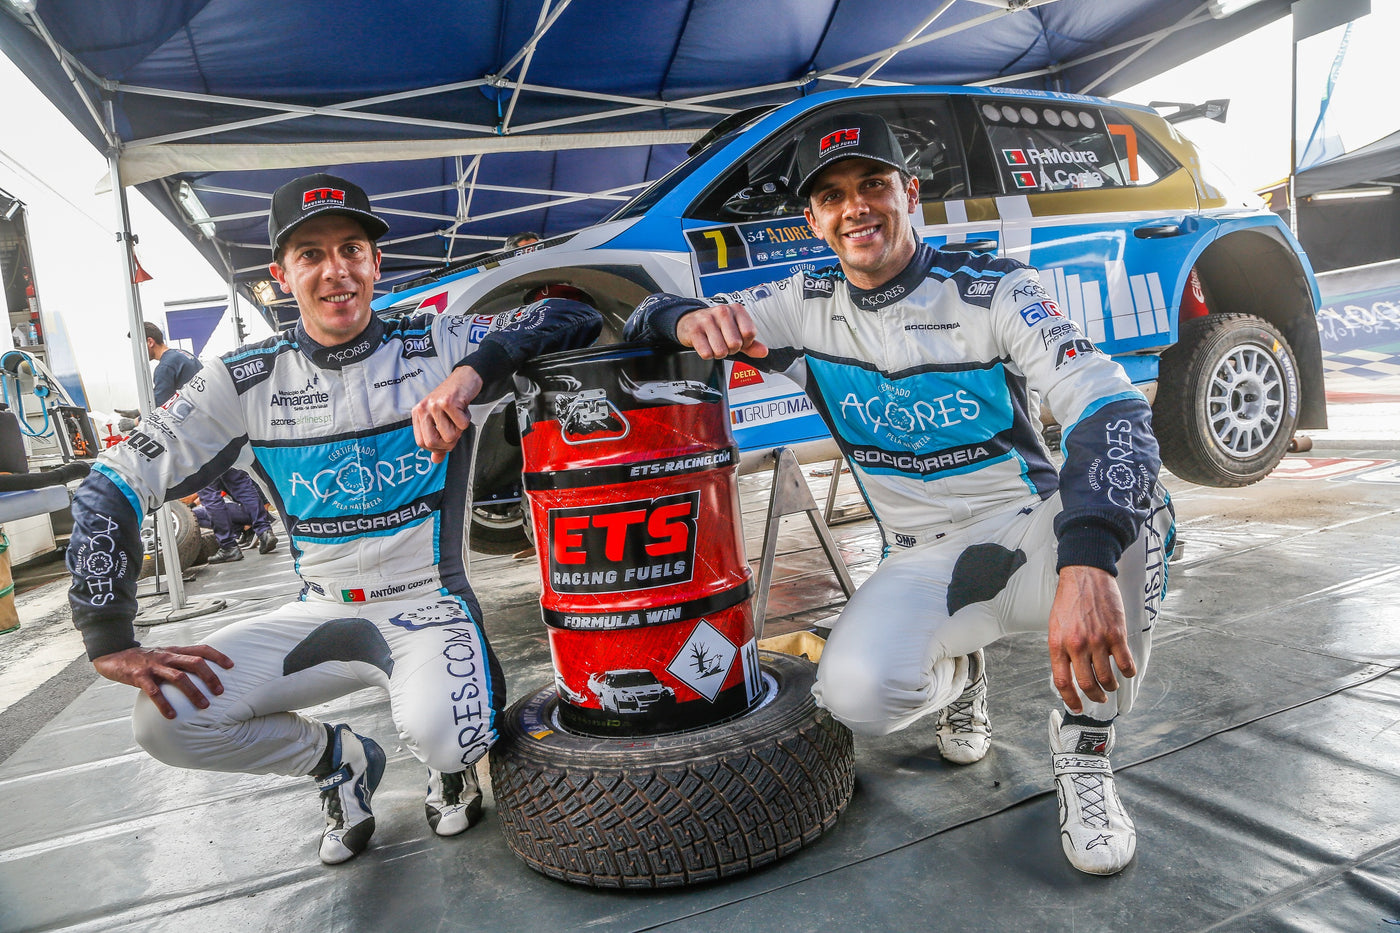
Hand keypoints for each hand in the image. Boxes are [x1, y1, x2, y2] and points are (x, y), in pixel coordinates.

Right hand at [92, 645, 233, 719]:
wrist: (113, 653)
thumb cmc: (143, 658)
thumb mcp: (164, 655)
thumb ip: (179, 661)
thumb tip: (200, 674)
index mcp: (175, 651)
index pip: (201, 649)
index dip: (218, 656)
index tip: (232, 666)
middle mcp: (167, 656)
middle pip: (195, 662)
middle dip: (210, 677)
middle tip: (221, 692)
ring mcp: (154, 666)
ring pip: (178, 677)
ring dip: (193, 692)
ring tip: (204, 706)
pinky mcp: (139, 676)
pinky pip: (154, 691)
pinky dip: (164, 703)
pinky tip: (171, 715)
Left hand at [413, 366, 483, 462]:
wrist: (464, 378)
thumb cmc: (453, 400)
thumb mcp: (441, 419)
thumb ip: (438, 440)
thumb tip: (435, 460)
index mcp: (418, 414)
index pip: (422, 443)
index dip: (436, 447)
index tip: (445, 441)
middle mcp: (422, 409)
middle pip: (432, 442)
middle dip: (448, 443)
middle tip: (455, 432)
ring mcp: (434, 405)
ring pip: (449, 435)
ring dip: (459, 430)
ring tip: (459, 417)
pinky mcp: (448, 402)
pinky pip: (461, 425)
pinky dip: (466, 420)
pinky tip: (463, 409)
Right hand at [675, 303, 768, 359]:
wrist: (689, 321)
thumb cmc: (716, 327)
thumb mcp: (736, 332)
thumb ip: (751, 344)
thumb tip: (764, 352)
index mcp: (736, 309)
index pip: (749, 333)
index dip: (745, 342)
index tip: (738, 339)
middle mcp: (722, 311)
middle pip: (735, 344)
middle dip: (730, 350)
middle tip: (724, 343)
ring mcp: (707, 319)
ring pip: (721, 350)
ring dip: (718, 353)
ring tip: (714, 344)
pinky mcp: (694, 330)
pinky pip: (706, 353)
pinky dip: (707, 354)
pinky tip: (704, 345)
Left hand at [1047, 565, 1134, 713]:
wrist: (1084, 575)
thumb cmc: (1069, 600)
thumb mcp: (1055, 627)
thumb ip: (1061, 650)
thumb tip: (1069, 673)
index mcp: (1057, 644)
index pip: (1062, 682)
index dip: (1070, 699)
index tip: (1077, 707)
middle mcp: (1076, 645)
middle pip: (1087, 685)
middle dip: (1094, 697)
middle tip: (1099, 698)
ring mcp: (1097, 641)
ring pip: (1107, 678)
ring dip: (1111, 686)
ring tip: (1111, 685)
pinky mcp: (1116, 634)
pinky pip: (1125, 664)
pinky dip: (1127, 673)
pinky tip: (1126, 671)